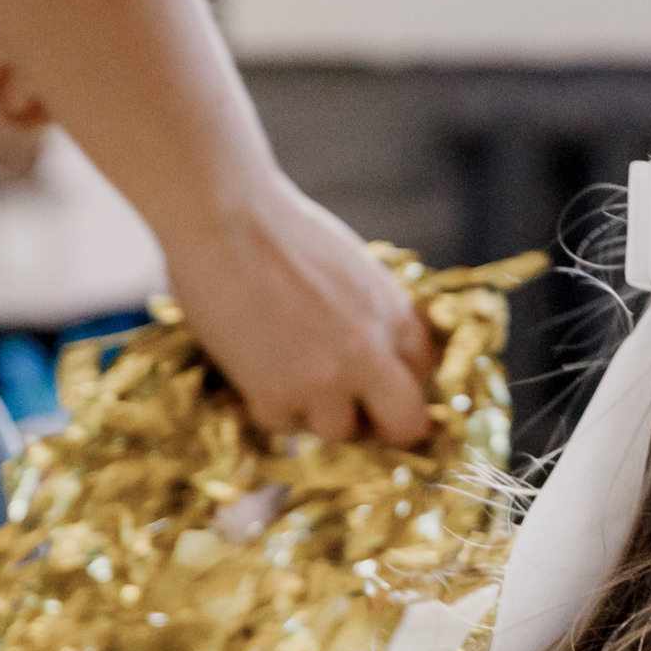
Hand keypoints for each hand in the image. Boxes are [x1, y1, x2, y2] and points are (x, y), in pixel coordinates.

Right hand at [161, 177, 435, 445]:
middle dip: (382, 425)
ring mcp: (327, 381)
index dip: (398, 380)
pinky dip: (265, 402)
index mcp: (395, 316)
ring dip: (314, 411)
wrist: (226, 219)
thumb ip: (371, 315)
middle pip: (405, 424)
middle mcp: (372, 355)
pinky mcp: (278, 395)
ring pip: (337, 432)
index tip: (376, 382)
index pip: (425, 374)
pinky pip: (281, 422)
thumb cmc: (282, 229)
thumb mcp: (353, 270)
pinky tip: (250, 365)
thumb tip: (376, 353)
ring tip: (284, 371)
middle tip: (352, 413)